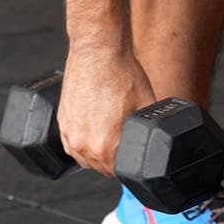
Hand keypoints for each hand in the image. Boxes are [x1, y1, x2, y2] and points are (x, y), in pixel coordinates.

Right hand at [58, 43, 156, 176]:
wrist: (97, 51)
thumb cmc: (121, 73)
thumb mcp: (147, 105)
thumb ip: (151, 130)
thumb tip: (161, 139)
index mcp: (105, 146)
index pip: (118, 172)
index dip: (130, 166)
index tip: (134, 156)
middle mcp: (83, 145)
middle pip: (101, 167)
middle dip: (114, 160)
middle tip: (125, 142)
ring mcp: (69, 133)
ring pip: (85, 158)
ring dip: (97, 154)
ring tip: (110, 134)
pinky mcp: (62, 122)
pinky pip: (72, 144)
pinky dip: (83, 142)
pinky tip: (95, 129)